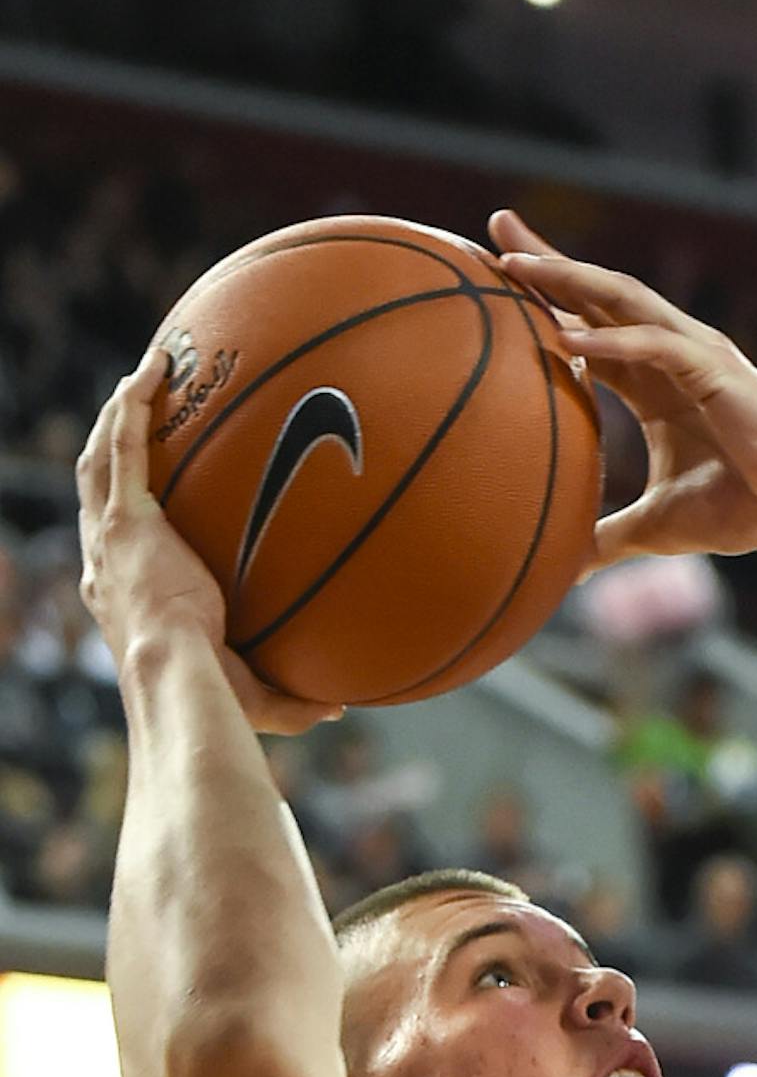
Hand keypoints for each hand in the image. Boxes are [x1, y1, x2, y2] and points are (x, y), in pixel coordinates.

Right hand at [76, 359, 333, 735]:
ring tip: (143, 376)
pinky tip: (155, 367)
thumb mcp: (254, 696)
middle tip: (133, 418)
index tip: (141, 499)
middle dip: (110, 449)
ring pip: (98, 458)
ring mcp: (109, 536)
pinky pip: (124, 444)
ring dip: (116, 414)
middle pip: (96, 490)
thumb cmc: (207, 694)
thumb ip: (294, 699)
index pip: (113, 547)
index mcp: (122, 595)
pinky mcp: (125, 516)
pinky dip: (134, 403)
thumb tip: (339, 709)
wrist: (177, 673)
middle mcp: (105, 561)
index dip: (120, 515)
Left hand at [489, 214, 756, 560]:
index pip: (590, 326)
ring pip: (622, 300)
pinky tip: (567, 338)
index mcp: (653, 383)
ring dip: (569, 278)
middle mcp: (670, 354)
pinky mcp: (715, 371)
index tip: (497, 273)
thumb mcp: (658, 526)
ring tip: (515, 262)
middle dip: (548, 258)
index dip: (547, 299)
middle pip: (599, 294)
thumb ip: (608, 539)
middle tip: (496, 227)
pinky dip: (611, 341)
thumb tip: (564, 569)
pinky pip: (655, 345)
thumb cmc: (743, 511)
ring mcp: (693, 355)